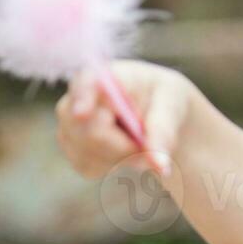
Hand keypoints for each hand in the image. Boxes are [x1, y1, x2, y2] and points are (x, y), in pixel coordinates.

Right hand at [54, 59, 195, 178]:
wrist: (160, 116)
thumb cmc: (166, 100)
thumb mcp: (173, 107)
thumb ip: (164, 132)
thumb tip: (160, 166)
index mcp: (105, 76)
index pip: (86, 83)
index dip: (82, 98)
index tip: (83, 114)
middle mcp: (77, 96)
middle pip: (89, 132)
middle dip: (123, 146)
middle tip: (147, 143)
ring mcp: (69, 124)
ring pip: (88, 154)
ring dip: (122, 158)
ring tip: (139, 142)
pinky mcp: (71, 147)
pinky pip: (88, 167)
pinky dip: (113, 166)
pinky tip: (124, 151)